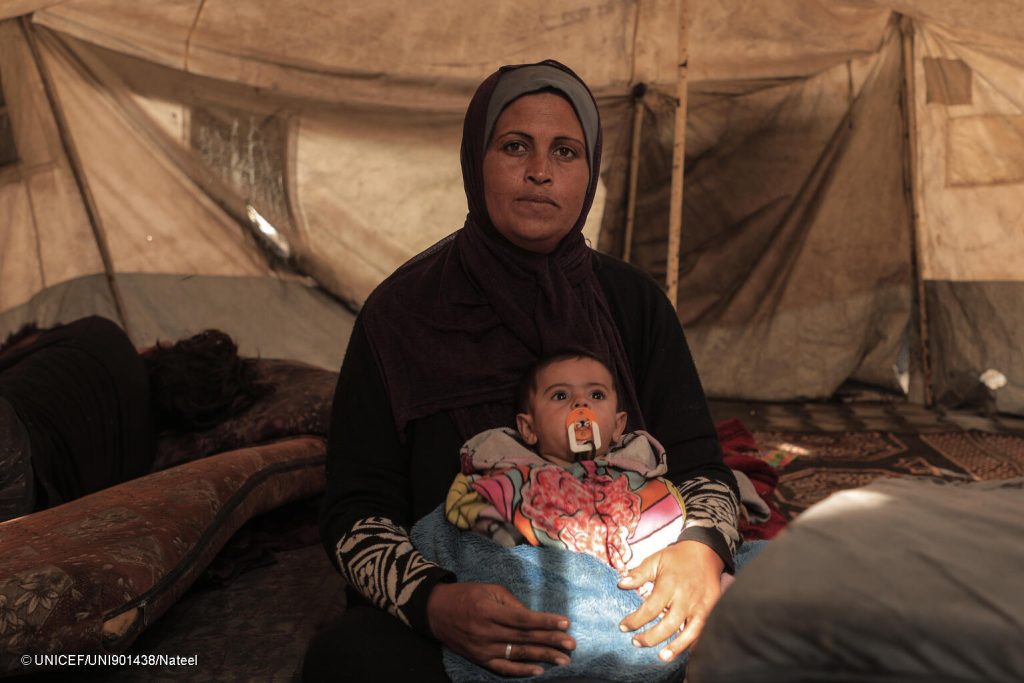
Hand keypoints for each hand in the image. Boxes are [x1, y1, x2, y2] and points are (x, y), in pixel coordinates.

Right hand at [427, 581, 574, 676]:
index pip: (523, 619)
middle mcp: (486, 632)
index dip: (545, 622)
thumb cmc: (466, 595)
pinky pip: (503, 668)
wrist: (435, 611)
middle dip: (550, 641)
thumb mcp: (489, 590)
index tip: (565, 623)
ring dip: (543, 657)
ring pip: (517, 654)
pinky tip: (539, 671)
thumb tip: (534, 617)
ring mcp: (483, 649)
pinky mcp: (479, 659)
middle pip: (524, 639)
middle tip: (572, 645)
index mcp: (489, 611)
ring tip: (563, 659)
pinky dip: (521, 671)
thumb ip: (512, 603)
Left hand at [617, 540, 724, 661]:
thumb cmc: (677, 558)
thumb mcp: (655, 560)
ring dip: (675, 648)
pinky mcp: (712, 609)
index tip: (623, 626)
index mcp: (670, 584)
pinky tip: (682, 651)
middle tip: (636, 642)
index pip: (650, 608)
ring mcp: (701, 605)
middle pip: (668, 625)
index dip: (635, 620)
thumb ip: (638, 574)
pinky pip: (703, 631)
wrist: (706, 551)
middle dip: (651, 638)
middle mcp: (686, 597)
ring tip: (661, 657)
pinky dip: (693, 643)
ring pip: (689, 633)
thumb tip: (621, 584)